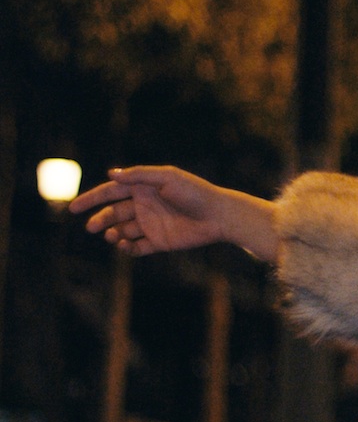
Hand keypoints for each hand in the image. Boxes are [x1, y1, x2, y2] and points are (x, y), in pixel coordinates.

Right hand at [69, 166, 278, 260]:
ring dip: (113, 234)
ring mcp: (151, 224)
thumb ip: (139, 176)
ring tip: (113, 236)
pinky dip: (127, 248)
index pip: (111, 192)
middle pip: (113, 213)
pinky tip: (124, 245)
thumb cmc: (195, 192)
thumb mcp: (167, 178)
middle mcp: (145, 206)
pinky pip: (137, 247)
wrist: (219, 215)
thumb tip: (110, 174)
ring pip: (122, 231)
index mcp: (144, 188)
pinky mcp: (160, 241)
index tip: (73, 208)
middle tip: (91, 228)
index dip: (92, 199)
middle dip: (100, 220)